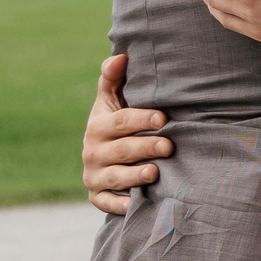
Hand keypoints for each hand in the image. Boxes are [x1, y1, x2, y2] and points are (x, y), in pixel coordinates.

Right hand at [84, 54, 171, 215]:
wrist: (103, 158)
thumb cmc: (116, 123)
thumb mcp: (111, 100)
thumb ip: (113, 78)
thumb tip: (121, 56)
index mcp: (97, 126)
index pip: (120, 122)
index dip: (141, 119)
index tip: (163, 118)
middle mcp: (92, 151)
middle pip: (122, 150)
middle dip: (145, 147)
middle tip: (169, 146)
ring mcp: (94, 176)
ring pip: (115, 177)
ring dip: (135, 176)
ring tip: (155, 172)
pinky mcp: (97, 197)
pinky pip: (107, 203)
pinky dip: (120, 205)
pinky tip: (136, 204)